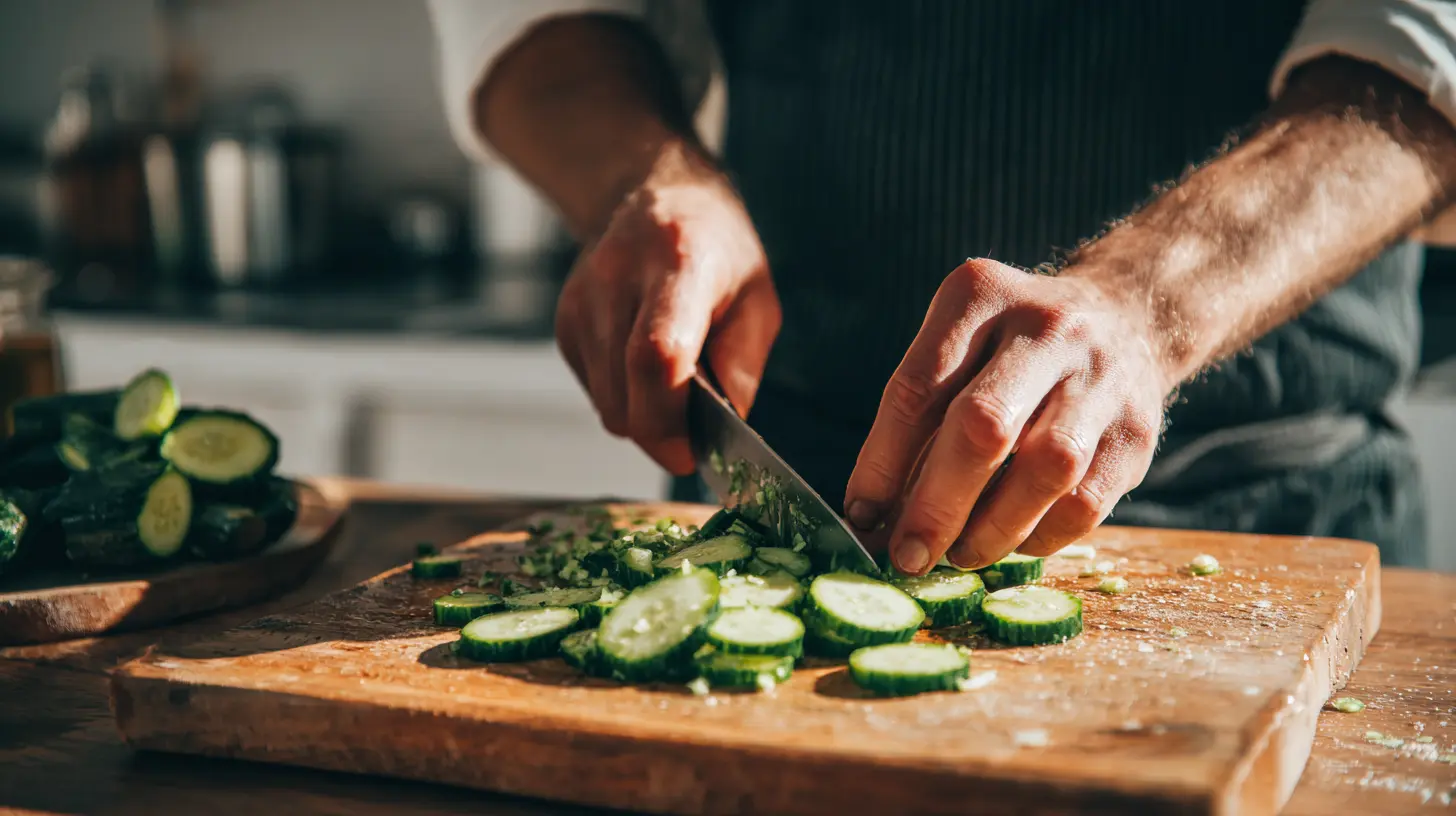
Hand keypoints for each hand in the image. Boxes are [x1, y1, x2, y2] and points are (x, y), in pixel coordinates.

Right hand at [555, 142, 780, 474]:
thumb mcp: (758, 298)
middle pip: (624, 396)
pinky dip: (625, 396)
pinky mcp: (564, 322)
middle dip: (661, 430)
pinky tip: (643, 361)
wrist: (654, 194)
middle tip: (695, 427)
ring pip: (607, 406)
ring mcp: (580, 301)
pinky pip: (595, 393)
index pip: (656, 355)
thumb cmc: (718, 251)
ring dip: (644, 414)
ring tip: (674, 378)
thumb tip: (718, 432)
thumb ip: (743, 366)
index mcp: (677, 262)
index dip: (669, 420)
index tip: (691, 453)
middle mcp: (616, 278)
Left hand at [844, 258, 1168, 574]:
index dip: (881, 463)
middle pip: (984, 426)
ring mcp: (1102, 376)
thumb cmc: (1008, 352)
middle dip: (936, 506)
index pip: (918, 388)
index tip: (860, 515)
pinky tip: (1011, 542)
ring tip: (959, 554)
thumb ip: (916, 422)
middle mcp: (1046, 328)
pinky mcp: (1137, 431)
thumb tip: (872, 518)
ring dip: (992, 528)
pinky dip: (1040, 536)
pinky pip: (1086, 503)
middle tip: (907, 556)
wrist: (1125, 319)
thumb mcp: (958, 350)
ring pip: (1047, 468)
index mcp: (980, 296)